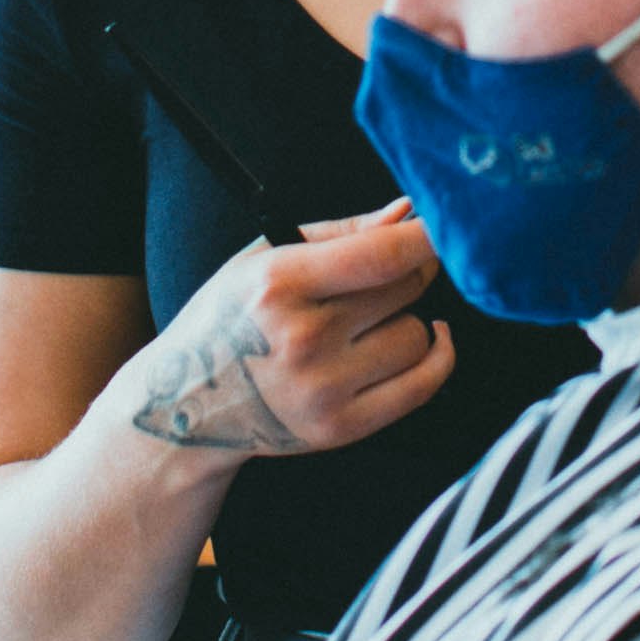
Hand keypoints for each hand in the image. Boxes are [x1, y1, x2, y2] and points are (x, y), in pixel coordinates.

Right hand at [121, 205, 451, 465]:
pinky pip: (423, 385)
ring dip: (406, 320)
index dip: (428, 235)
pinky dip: (436, 357)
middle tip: (379, 275)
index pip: (382, 254)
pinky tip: (427, 339)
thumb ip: (342, 233)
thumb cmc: (230, 318)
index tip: (452, 223)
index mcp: (280, 284)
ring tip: (365, 323)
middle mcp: (304, 338)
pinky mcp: (342, 428)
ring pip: (417, 334)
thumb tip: (408, 212)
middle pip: (406, 288)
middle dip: (406, 272)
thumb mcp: (263, 259)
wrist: (188, 403)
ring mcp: (324, 389)